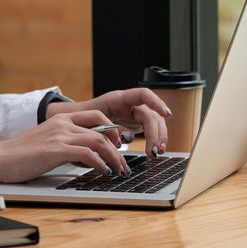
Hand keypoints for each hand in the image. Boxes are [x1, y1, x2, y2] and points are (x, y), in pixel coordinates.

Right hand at [0, 110, 128, 182]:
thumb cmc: (21, 155)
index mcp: (62, 119)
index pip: (97, 116)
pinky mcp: (56, 150)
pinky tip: (104, 172)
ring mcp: (60, 135)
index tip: (119, 145)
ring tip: (119, 170)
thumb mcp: (49, 144)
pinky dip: (100, 163)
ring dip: (113, 157)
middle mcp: (63, 124)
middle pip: (102, 130)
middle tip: (124, 163)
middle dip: (118, 148)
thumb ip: (69, 145)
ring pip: (99, 141)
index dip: (113, 130)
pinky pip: (87, 154)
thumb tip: (90, 158)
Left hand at [47, 88, 171, 156]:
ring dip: (159, 138)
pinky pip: (151, 130)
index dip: (156, 102)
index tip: (166, 114)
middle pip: (151, 114)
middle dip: (156, 132)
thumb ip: (101, 128)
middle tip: (155, 149)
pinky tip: (154, 151)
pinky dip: (154, 141)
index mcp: (119, 98)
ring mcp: (135, 113)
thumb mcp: (89, 120)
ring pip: (155, 123)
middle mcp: (131, 104)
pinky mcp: (137, 123)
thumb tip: (114, 141)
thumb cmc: (83, 117)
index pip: (143, 94)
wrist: (80, 120)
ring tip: (156, 153)